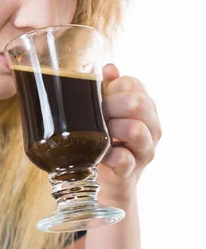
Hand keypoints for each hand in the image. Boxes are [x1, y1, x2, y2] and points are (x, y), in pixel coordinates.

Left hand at [98, 63, 161, 202]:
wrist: (106, 180)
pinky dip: (109, 155)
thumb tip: (109, 68)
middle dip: (111, 106)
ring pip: (136, 129)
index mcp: (145, 106)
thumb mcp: (106, 111)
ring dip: (111, 129)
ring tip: (99, 134)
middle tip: (97, 116)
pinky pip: (124, 159)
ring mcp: (145, 149)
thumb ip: (108, 89)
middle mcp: (151, 126)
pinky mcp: (132, 170)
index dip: (111, 88)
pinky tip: (100, 154)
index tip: (100, 99)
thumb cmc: (107, 139)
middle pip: (137, 103)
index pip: (133, 84)